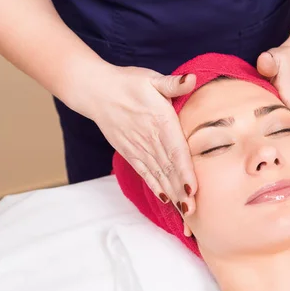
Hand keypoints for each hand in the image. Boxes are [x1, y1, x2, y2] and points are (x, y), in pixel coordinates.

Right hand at [81, 65, 197, 214]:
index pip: (175, 150)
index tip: (193, 188)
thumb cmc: (129, 83)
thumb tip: (191, 78)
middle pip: (169, 169)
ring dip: (171, 193)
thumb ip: (173, 84)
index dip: (185, 170)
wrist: (96, 90)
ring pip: (158, 174)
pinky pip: (145, 172)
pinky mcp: (130, 152)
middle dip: (181, 191)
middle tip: (193, 211)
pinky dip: (155, 186)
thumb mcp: (152, 79)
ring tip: (184, 211)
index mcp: (161, 121)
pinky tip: (166, 200)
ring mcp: (138, 148)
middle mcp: (150, 139)